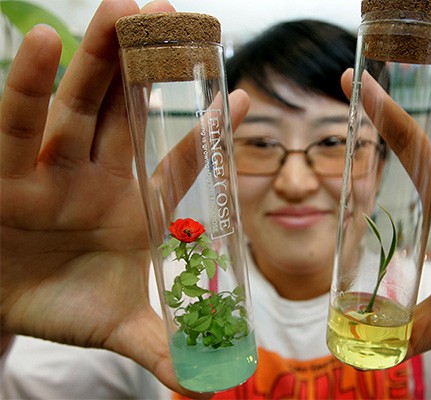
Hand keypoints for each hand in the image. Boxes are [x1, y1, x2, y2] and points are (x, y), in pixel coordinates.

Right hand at [0, 0, 248, 395]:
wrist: (4, 307)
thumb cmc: (65, 306)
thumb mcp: (123, 327)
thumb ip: (166, 347)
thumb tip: (213, 386)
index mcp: (134, 204)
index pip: (180, 159)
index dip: (209, 130)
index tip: (241, 96)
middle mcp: (97, 174)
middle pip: (128, 110)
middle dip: (149, 64)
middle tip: (173, 15)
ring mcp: (51, 167)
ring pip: (81, 104)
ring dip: (99, 56)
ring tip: (125, 9)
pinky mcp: (4, 172)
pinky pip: (17, 125)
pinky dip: (27, 87)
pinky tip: (39, 42)